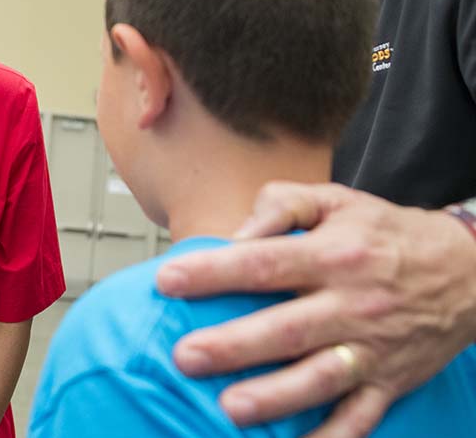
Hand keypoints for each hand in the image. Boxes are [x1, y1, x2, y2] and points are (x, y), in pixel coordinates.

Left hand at [155, 181, 475, 437]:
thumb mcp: (336, 199)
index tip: (169, 280)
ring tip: (231, 408)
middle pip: (286, 329)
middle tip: (186, 356)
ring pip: (320, 379)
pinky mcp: (391, 382)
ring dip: (275, 396)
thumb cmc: (386, 233)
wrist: (468, 270)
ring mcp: (372, 349)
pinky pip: (360, 417)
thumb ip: (281, 206)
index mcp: (333, 255)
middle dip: (233, 346)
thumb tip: (236, 235)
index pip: (264, 263)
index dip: (214, 272)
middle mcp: (352, 304)